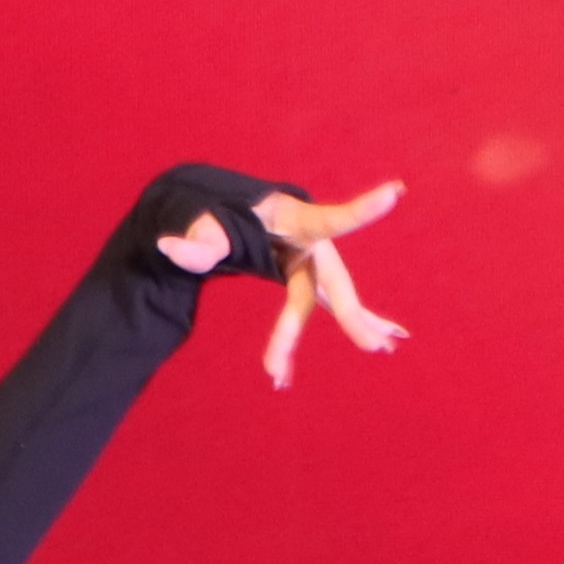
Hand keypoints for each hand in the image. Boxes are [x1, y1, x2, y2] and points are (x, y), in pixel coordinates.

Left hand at [161, 177, 409, 386]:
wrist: (228, 216)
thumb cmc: (221, 213)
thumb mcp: (207, 221)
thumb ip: (195, 238)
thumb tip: (168, 248)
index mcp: (295, 219)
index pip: (330, 218)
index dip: (362, 209)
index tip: (395, 191)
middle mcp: (313, 244)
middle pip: (332, 283)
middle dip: (352, 316)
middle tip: (373, 346)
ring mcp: (312, 265)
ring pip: (331, 303)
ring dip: (354, 327)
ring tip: (383, 348)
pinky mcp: (306, 282)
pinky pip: (316, 313)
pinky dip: (313, 338)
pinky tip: (297, 372)